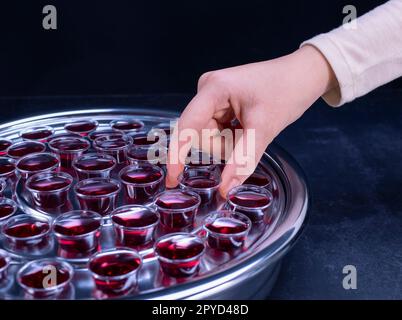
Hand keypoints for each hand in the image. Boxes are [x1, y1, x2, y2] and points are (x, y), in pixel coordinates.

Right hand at [166, 45, 336, 196]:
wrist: (302, 76)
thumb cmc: (286, 91)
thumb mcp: (264, 128)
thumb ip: (243, 159)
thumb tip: (226, 189)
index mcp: (214, 88)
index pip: (188, 126)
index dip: (178, 154)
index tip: (172, 179)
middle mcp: (207, 91)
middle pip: (201, 135)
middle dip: (224, 146)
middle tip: (249, 136)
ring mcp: (212, 97)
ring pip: (209, 137)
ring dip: (229, 142)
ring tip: (251, 129)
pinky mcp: (218, 104)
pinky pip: (216, 132)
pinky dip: (231, 137)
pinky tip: (246, 127)